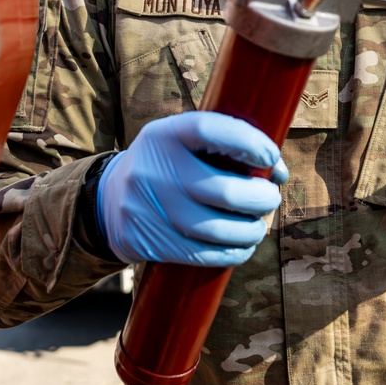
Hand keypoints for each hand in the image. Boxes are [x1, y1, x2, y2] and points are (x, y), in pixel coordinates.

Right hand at [95, 111, 287, 265]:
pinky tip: (242, 247)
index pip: (208, 129)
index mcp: (165, 135)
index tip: (271, 156)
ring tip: (257, 227)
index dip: (247, 141)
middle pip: (222, 191)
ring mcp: (148, 208)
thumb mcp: (183, 143)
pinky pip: (201, 255)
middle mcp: (154, 169)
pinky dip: (231, 253)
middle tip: (269, 198)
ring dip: (250, 231)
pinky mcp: (148, 241)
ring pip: (215, 230)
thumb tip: (277, 171)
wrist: (108, 199)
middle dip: (260, 198)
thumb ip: (227, 148)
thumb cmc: (167, 166)